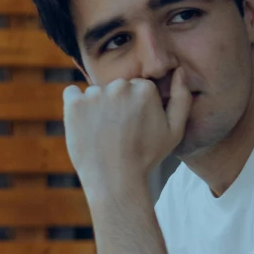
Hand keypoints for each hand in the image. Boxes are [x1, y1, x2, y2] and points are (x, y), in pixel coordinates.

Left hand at [62, 69, 189, 198]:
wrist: (115, 181)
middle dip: (116, 104)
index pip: (136, 87)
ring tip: (101, 134)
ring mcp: (95, 94)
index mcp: (144, 89)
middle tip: (117, 132)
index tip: (133, 126)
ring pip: (95, 93)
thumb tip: (179, 71)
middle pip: (115, 88)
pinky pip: (71, 94)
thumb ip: (181, 98)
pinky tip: (83, 124)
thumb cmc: (146, 157)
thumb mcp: (174, 130)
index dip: (135, 108)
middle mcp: (120, 86)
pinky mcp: (74, 104)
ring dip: (96, 107)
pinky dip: (75, 106)